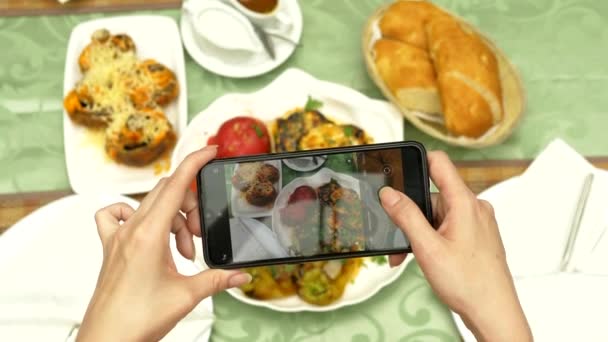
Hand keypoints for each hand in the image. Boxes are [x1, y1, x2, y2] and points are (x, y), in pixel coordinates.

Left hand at [77, 146, 250, 341]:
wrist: (107, 341)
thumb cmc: (136, 320)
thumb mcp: (187, 296)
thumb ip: (218, 279)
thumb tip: (241, 275)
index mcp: (149, 234)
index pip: (176, 184)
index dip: (195, 161)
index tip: (211, 149)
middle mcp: (131, 229)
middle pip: (167, 193)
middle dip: (192, 205)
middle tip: (203, 231)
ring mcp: (118, 237)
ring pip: (151, 206)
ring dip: (175, 220)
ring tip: (185, 251)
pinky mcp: (112, 248)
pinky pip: (117, 216)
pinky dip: (136, 216)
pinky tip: (151, 235)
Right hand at [379, 151, 531, 341]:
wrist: (493, 313)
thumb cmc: (469, 284)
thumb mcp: (427, 248)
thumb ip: (406, 216)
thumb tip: (389, 193)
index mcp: (464, 202)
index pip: (439, 163)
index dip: (416, 162)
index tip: (396, 171)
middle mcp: (473, 208)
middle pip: (433, 195)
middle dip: (411, 215)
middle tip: (398, 236)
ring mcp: (476, 222)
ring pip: (437, 215)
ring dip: (419, 232)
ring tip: (410, 256)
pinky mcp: (476, 236)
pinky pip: (447, 228)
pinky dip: (432, 239)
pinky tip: (424, 258)